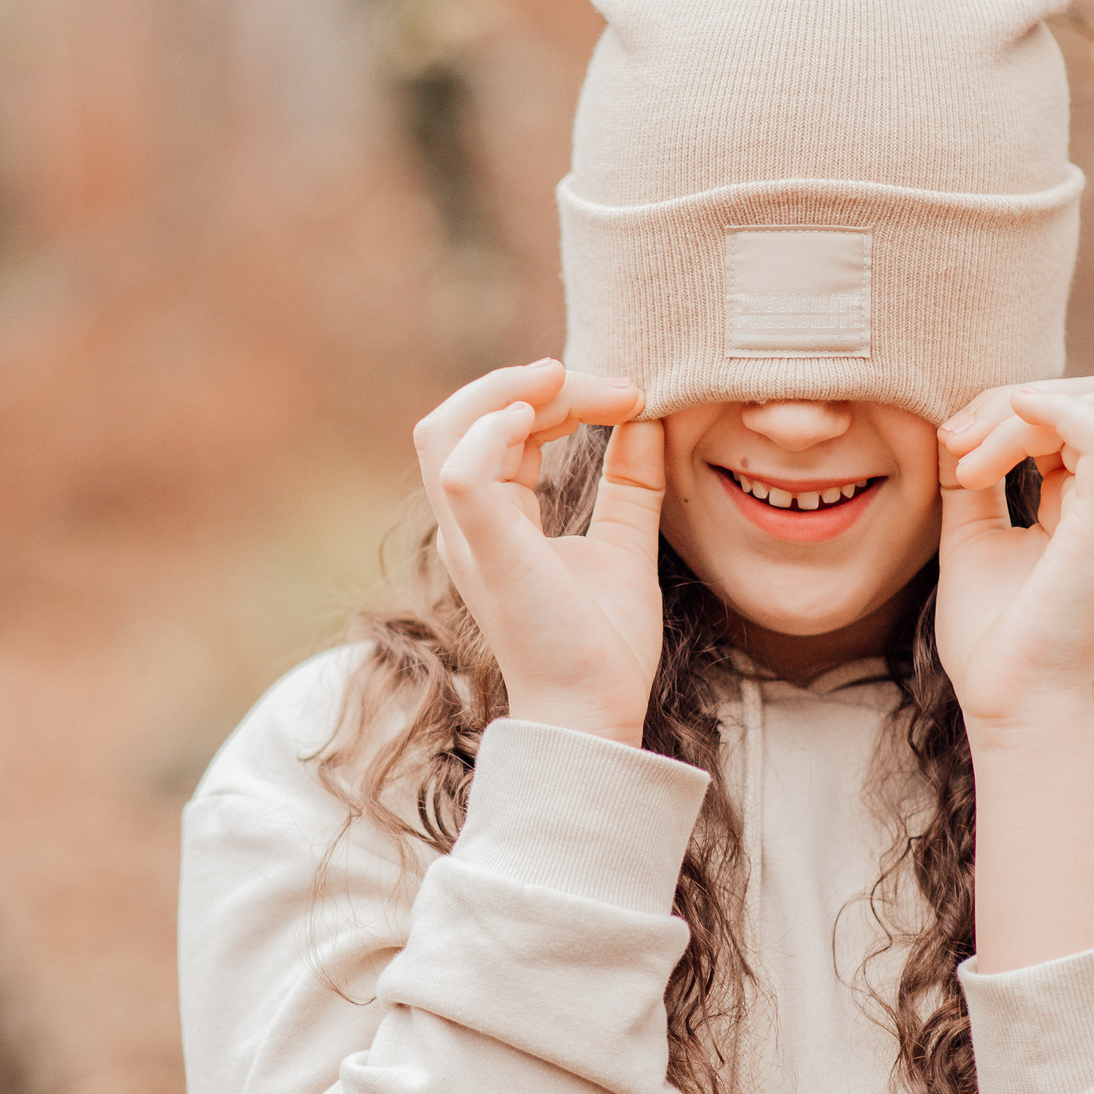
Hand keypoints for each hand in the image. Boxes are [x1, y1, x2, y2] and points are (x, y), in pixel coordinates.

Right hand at [415, 360, 661, 748]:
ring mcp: (470, 538)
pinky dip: (494, 431)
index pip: (503, 429)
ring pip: (444, 431)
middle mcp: (469, 524)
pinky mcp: (486, 553)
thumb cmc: (602, 646)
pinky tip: (540, 419)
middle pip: (462, 416)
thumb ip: (630, 484)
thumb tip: (649, 419)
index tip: (631, 397)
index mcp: (495, 519)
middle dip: (531, 382)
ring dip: (503, 391)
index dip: (559, 396)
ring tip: (564, 380)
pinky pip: (460, 472)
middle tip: (610, 385)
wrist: (596, 713)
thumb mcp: (625, 547)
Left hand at [933, 379, 1093, 731]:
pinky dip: (1048, 417)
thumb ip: (970, 479)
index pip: (1060, 415)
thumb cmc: (991, 633)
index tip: (945, 445)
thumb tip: (950, 425)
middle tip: (952, 445)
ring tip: (966, 464)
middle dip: (1004, 403)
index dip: (998, 411)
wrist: (1008, 699)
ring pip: (1088, 403)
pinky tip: (990, 443)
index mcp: (1085, 501)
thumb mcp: (971, 534)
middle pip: (1079, 396)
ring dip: (1012, 416)